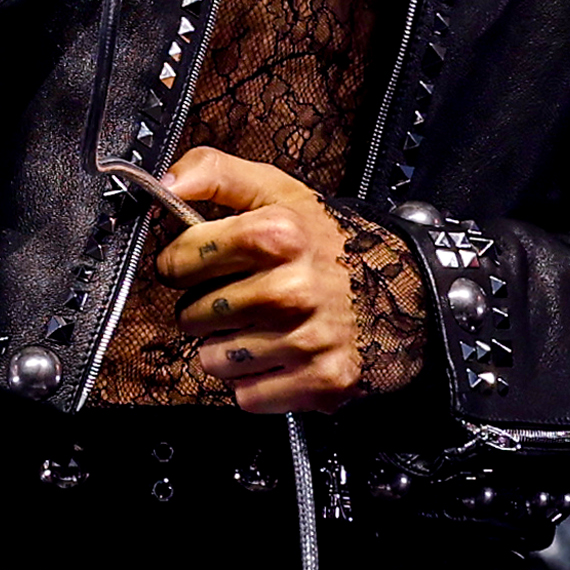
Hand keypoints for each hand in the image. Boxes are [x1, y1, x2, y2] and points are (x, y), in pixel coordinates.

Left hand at [152, 145, 387, 413]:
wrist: (405, 288)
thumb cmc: (329, 242)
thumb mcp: (278, 189)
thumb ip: (215, 173)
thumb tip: (164, 185)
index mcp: (278, 234)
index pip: (182, 258)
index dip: (180, 261)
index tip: (196, 263)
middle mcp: (293, 289)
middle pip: (192, 315)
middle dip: (204, 308)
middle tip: (238, 297)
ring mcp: (308, 338)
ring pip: (214, 360)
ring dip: (225, 349)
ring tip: (258, 328)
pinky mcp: (321, 380)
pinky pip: (248, 396)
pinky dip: (255, 383)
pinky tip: (277, 357)